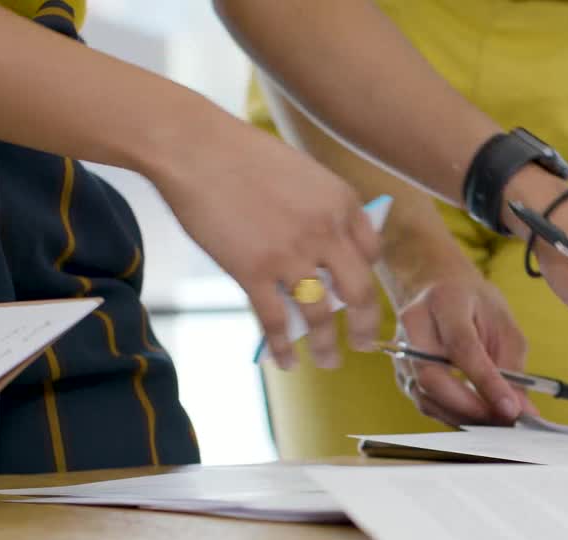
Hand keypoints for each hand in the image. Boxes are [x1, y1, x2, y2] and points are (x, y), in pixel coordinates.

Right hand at [145, 116, 380, 369]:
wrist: (195, 148)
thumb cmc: (243, 155)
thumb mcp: (303, 173)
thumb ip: (324, 209)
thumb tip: (330, 246)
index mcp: (343, 204)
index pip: (372, 253)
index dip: (368, 277)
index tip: (361, 296)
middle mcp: (326, 233)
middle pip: (360, 293)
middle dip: (365, 326)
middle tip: (364, 344)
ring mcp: (291, 255)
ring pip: (319, 315)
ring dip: (325, 346)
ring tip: (328, 362)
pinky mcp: (253, 271)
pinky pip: (276, 321)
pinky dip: (283, 346)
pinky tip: (286, 361)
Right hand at [391, 269, 535, 426]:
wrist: (439, 291)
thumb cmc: (474, 305)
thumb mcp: (503, 322)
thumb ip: (512, 364)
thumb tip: (521, 409)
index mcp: (444, 301)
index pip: (461, 346)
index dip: (486, 381)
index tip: (511, 407)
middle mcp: (414, 325)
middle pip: (432, 376)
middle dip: (470, 406)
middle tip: (504, 420)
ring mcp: (402, 351)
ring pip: (425, 396)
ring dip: (463, 417)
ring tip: (496, 422)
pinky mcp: (402, 374)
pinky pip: (426, 404)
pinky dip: (453, 417)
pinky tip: (477, 419)